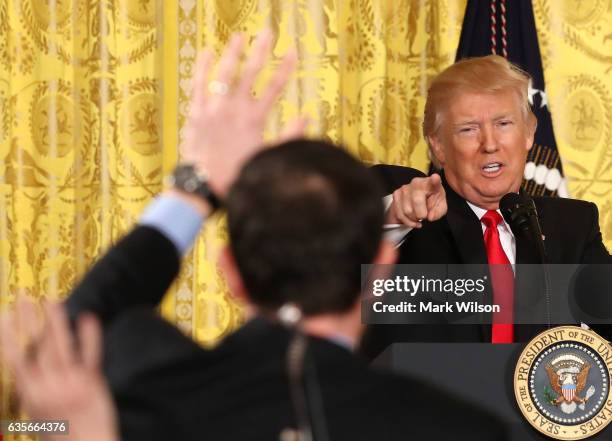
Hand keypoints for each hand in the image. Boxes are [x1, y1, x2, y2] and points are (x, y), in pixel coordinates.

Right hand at [0, 300, 117, 440]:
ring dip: (56, 321)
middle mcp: (49, 386)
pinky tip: (88, 318)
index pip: (16, 359)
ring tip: (52, 300)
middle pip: (37, 346)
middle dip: (30, 320)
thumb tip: (30, 372)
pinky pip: (90, 354)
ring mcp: (71, 382)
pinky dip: (89, 336)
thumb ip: (35, 392)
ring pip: (61, 346)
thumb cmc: (61, 438)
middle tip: (25, 296)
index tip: (5, 315)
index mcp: (31, 395)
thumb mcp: (38, 418)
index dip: (9, 336)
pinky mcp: (92, 382)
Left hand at [182, 29, 306, 197]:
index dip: (285, 68)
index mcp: (254, 120)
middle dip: (261, 51)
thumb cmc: (238, 175)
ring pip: (224, 74)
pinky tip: (207, 53)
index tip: (293, 52)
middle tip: (268, 33)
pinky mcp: (196, 114)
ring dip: (233, 53)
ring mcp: (213, 109)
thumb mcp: (268, 157)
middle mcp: (234, 109)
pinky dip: (203, 68)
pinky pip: (199, 85)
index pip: (274, 88)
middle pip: (250, 73)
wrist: (205, 185)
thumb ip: (289, 136)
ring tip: (239, 36)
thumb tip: (307, 116)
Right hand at [387, 173, 446, 227]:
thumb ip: (438, 212)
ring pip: (407, 210)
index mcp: (431, 184)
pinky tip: (412, 220)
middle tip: (424, 216)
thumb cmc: (432, 202)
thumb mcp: (440, 208)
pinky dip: (406, 221)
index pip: (434, 181)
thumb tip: (430, 216)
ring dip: (413, 218)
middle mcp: (417, 183)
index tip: (435, 178)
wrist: (419, 200)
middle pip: (417, 201)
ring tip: (417, 217)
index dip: (435, 180)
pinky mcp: (396, 194)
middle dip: (421, 214)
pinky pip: (399, 213)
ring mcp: (405, 187)